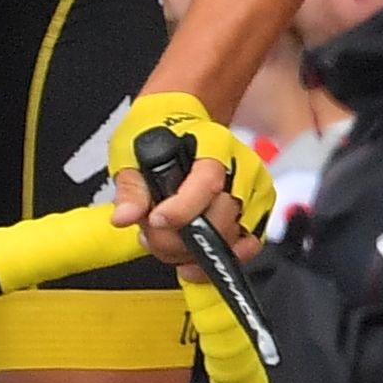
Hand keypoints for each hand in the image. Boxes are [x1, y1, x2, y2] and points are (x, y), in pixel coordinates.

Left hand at [107, 91, 274, 266]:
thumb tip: (125, 217)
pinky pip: (246, 247)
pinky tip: (190, 259)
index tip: (155, 221)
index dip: (180, 211)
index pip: (207, 184)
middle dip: (177, 238)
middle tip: (151, 233)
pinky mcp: (257, 212)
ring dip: (191, 252)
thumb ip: (131, 188)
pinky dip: (217, 261)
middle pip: (218, 220)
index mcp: (214, 145)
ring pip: (230, 240)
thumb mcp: (132, 152)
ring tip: (164, 238)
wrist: (178, 121)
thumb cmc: (158, 132)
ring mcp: (254, 191)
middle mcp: (242, 168)